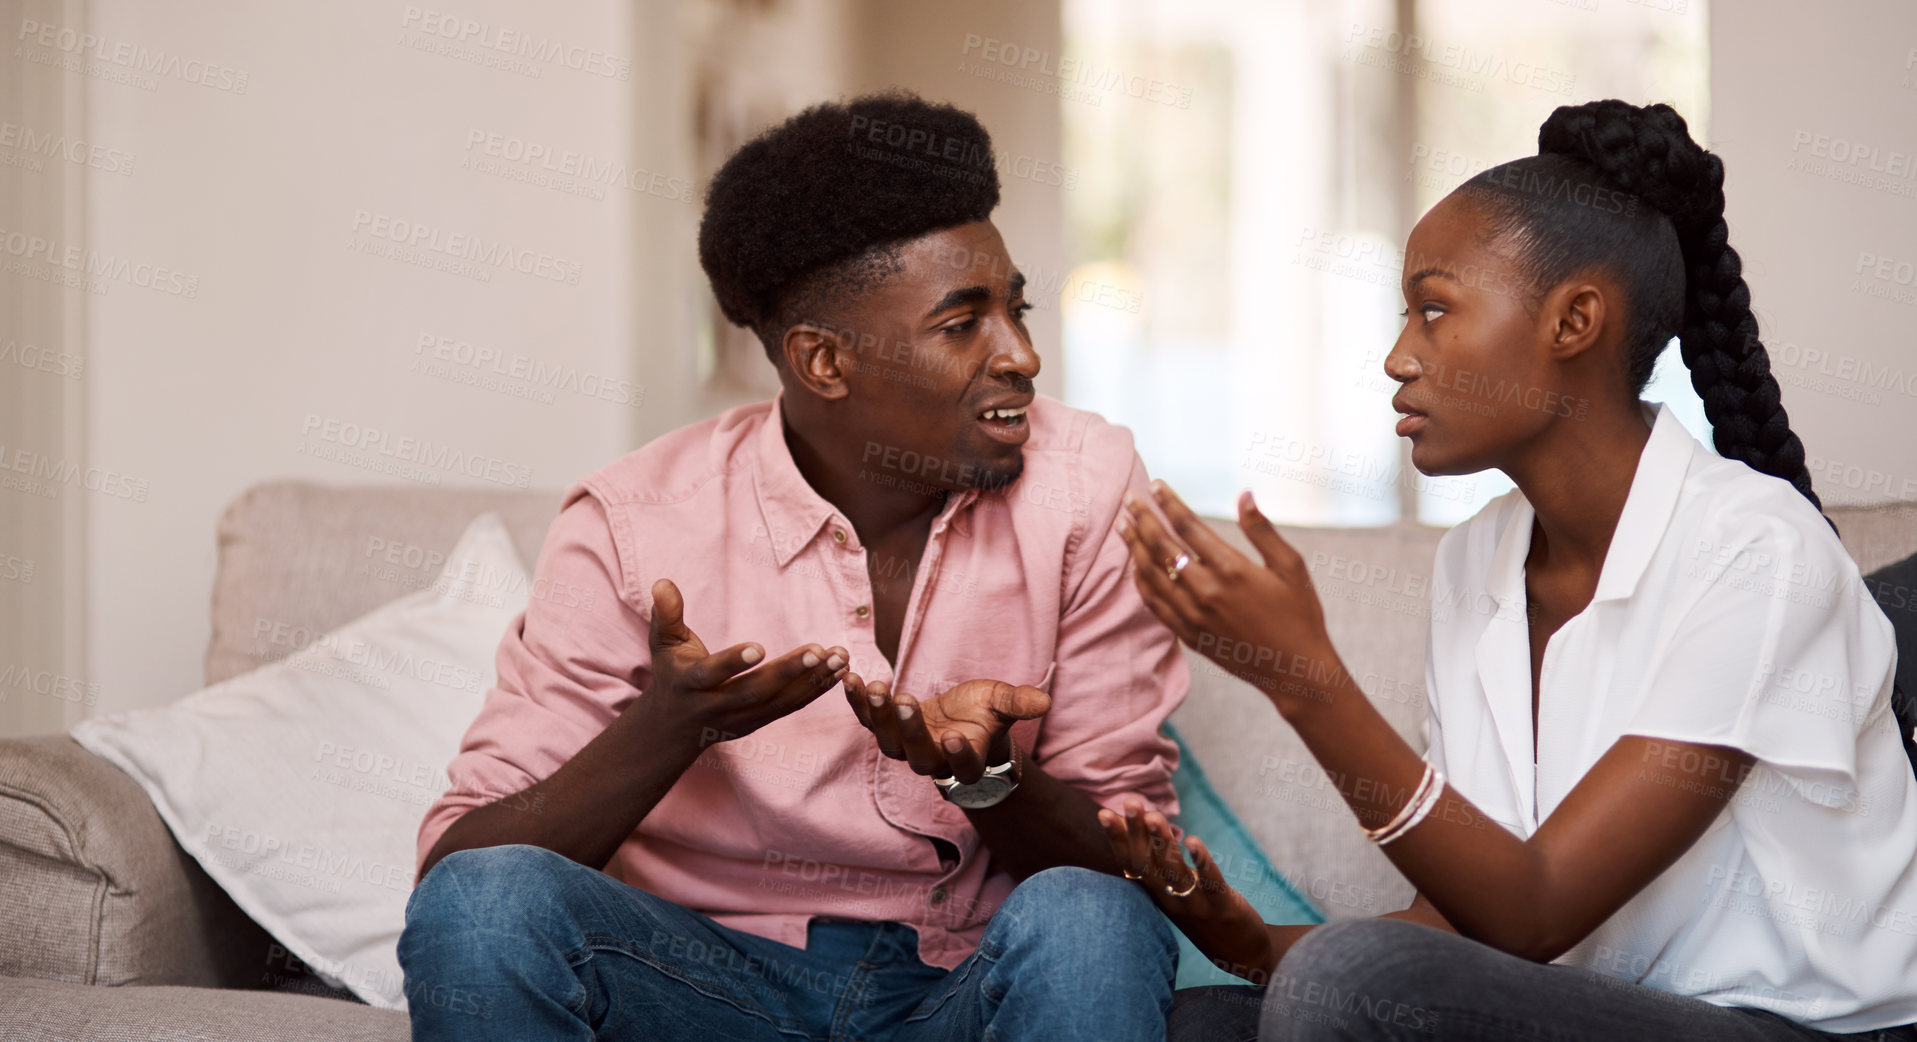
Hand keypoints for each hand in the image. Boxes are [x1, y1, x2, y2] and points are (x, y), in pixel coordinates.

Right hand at [639, 579, 848, 752]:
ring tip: (840, 657)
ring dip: (812, 680)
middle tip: (818, 650)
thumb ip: (666, 614)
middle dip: (788, 672)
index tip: (759, 648)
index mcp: (691, 684)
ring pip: (779, 702)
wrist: (673, 727)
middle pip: (755, 691)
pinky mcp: (759, 722)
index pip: (712, 674)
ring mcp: (740, 719)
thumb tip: (663, 581)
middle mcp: (716, 706)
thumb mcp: (662, 643)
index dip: (733, 662)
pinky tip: (839, 671)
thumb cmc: (671, 673)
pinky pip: (791, 707)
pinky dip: (816, 690)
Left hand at [843, 673, 1050, 783]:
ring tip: (873, 688)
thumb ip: (1020, 703)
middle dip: (910, 730)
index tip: (954, 736)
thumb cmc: (985, 714)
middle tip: (906, 700)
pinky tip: (849, 679)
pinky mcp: (888, 730)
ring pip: (889, 742)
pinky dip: (858, 702)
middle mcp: (935, 762)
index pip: (964, 767)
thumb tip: (1045, 702)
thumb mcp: (1003, 704)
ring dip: (879, 716)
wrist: (961, 720)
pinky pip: (868, 720)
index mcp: (968, 762)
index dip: (958, 755)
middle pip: (919, 757)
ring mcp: (907, 748)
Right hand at [1099, 796, 1274, 980]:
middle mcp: (1170, 900)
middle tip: (1130, 802)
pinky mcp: (1222, 907)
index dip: (1118, 839)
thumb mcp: (1176, 893)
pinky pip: (1210, 882)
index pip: (1132, 864)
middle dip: (1137, 832)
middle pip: (1148, 864)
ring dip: (1163, 842)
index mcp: (1157, 894)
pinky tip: (1194, 841)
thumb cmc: (1205, 916)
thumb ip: (1160, 867)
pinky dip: (1201, 862)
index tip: (1104, 812)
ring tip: (1153, 816)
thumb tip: (1143, 833)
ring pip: (1174, 871)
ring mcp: (1195, 905)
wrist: (1241, 954)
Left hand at [1116, 482, 1346, 711]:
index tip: (1154, 484)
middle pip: (1161, 547)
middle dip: (1141, 518)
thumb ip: (1262, 530)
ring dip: (1133, 547)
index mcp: (1232, 570)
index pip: (1188, 527)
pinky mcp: (1189, 635)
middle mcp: (1206, 592)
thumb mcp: (1290, 567)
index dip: (1169, 502)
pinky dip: (1141, 581)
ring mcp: (1193, 616)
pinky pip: (1154, 604)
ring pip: (1150, 575)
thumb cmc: (1300, 614)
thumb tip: (1244, 494)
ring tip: (1122, 525)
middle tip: (1127, 498)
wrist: (1294, 670)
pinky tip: (1136, 565)